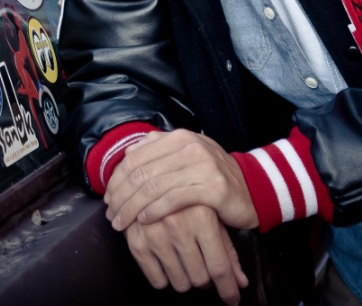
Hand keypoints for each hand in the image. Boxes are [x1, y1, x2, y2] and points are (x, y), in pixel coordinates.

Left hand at [104, 129, 257, 231]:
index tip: (108, 199)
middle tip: (111, 215)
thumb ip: (159, 149)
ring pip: (153, 188)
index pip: (135, 157)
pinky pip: (173, 200)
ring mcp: (202, 166)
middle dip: (120, 197)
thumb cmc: (213, 175)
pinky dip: (154, 211)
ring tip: (121, 223)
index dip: (117, 179)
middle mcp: (190, 146)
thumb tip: (128, 152)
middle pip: (141, 173)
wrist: (253, 188)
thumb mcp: (187, 156)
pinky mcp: (213, 188)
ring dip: (132, 208)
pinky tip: (144, 221)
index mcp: (179, 137)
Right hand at [123, 204, 249, 304]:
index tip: (232, 300)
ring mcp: (155, 235)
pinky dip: (166, 278)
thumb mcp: (211, 216)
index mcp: (202, 216)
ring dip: (186, 278)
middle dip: (205, 278)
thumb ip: (227, 251)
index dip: (228, 289)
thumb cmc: (186, 200)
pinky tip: (167, 261)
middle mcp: (178, 226)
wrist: (145, 180)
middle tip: (202, 267)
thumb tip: (241, 283)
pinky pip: (157, 281)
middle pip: (200, 279)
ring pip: (180, 283)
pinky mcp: (136, 243)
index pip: (219, 267)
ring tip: (184, 261)